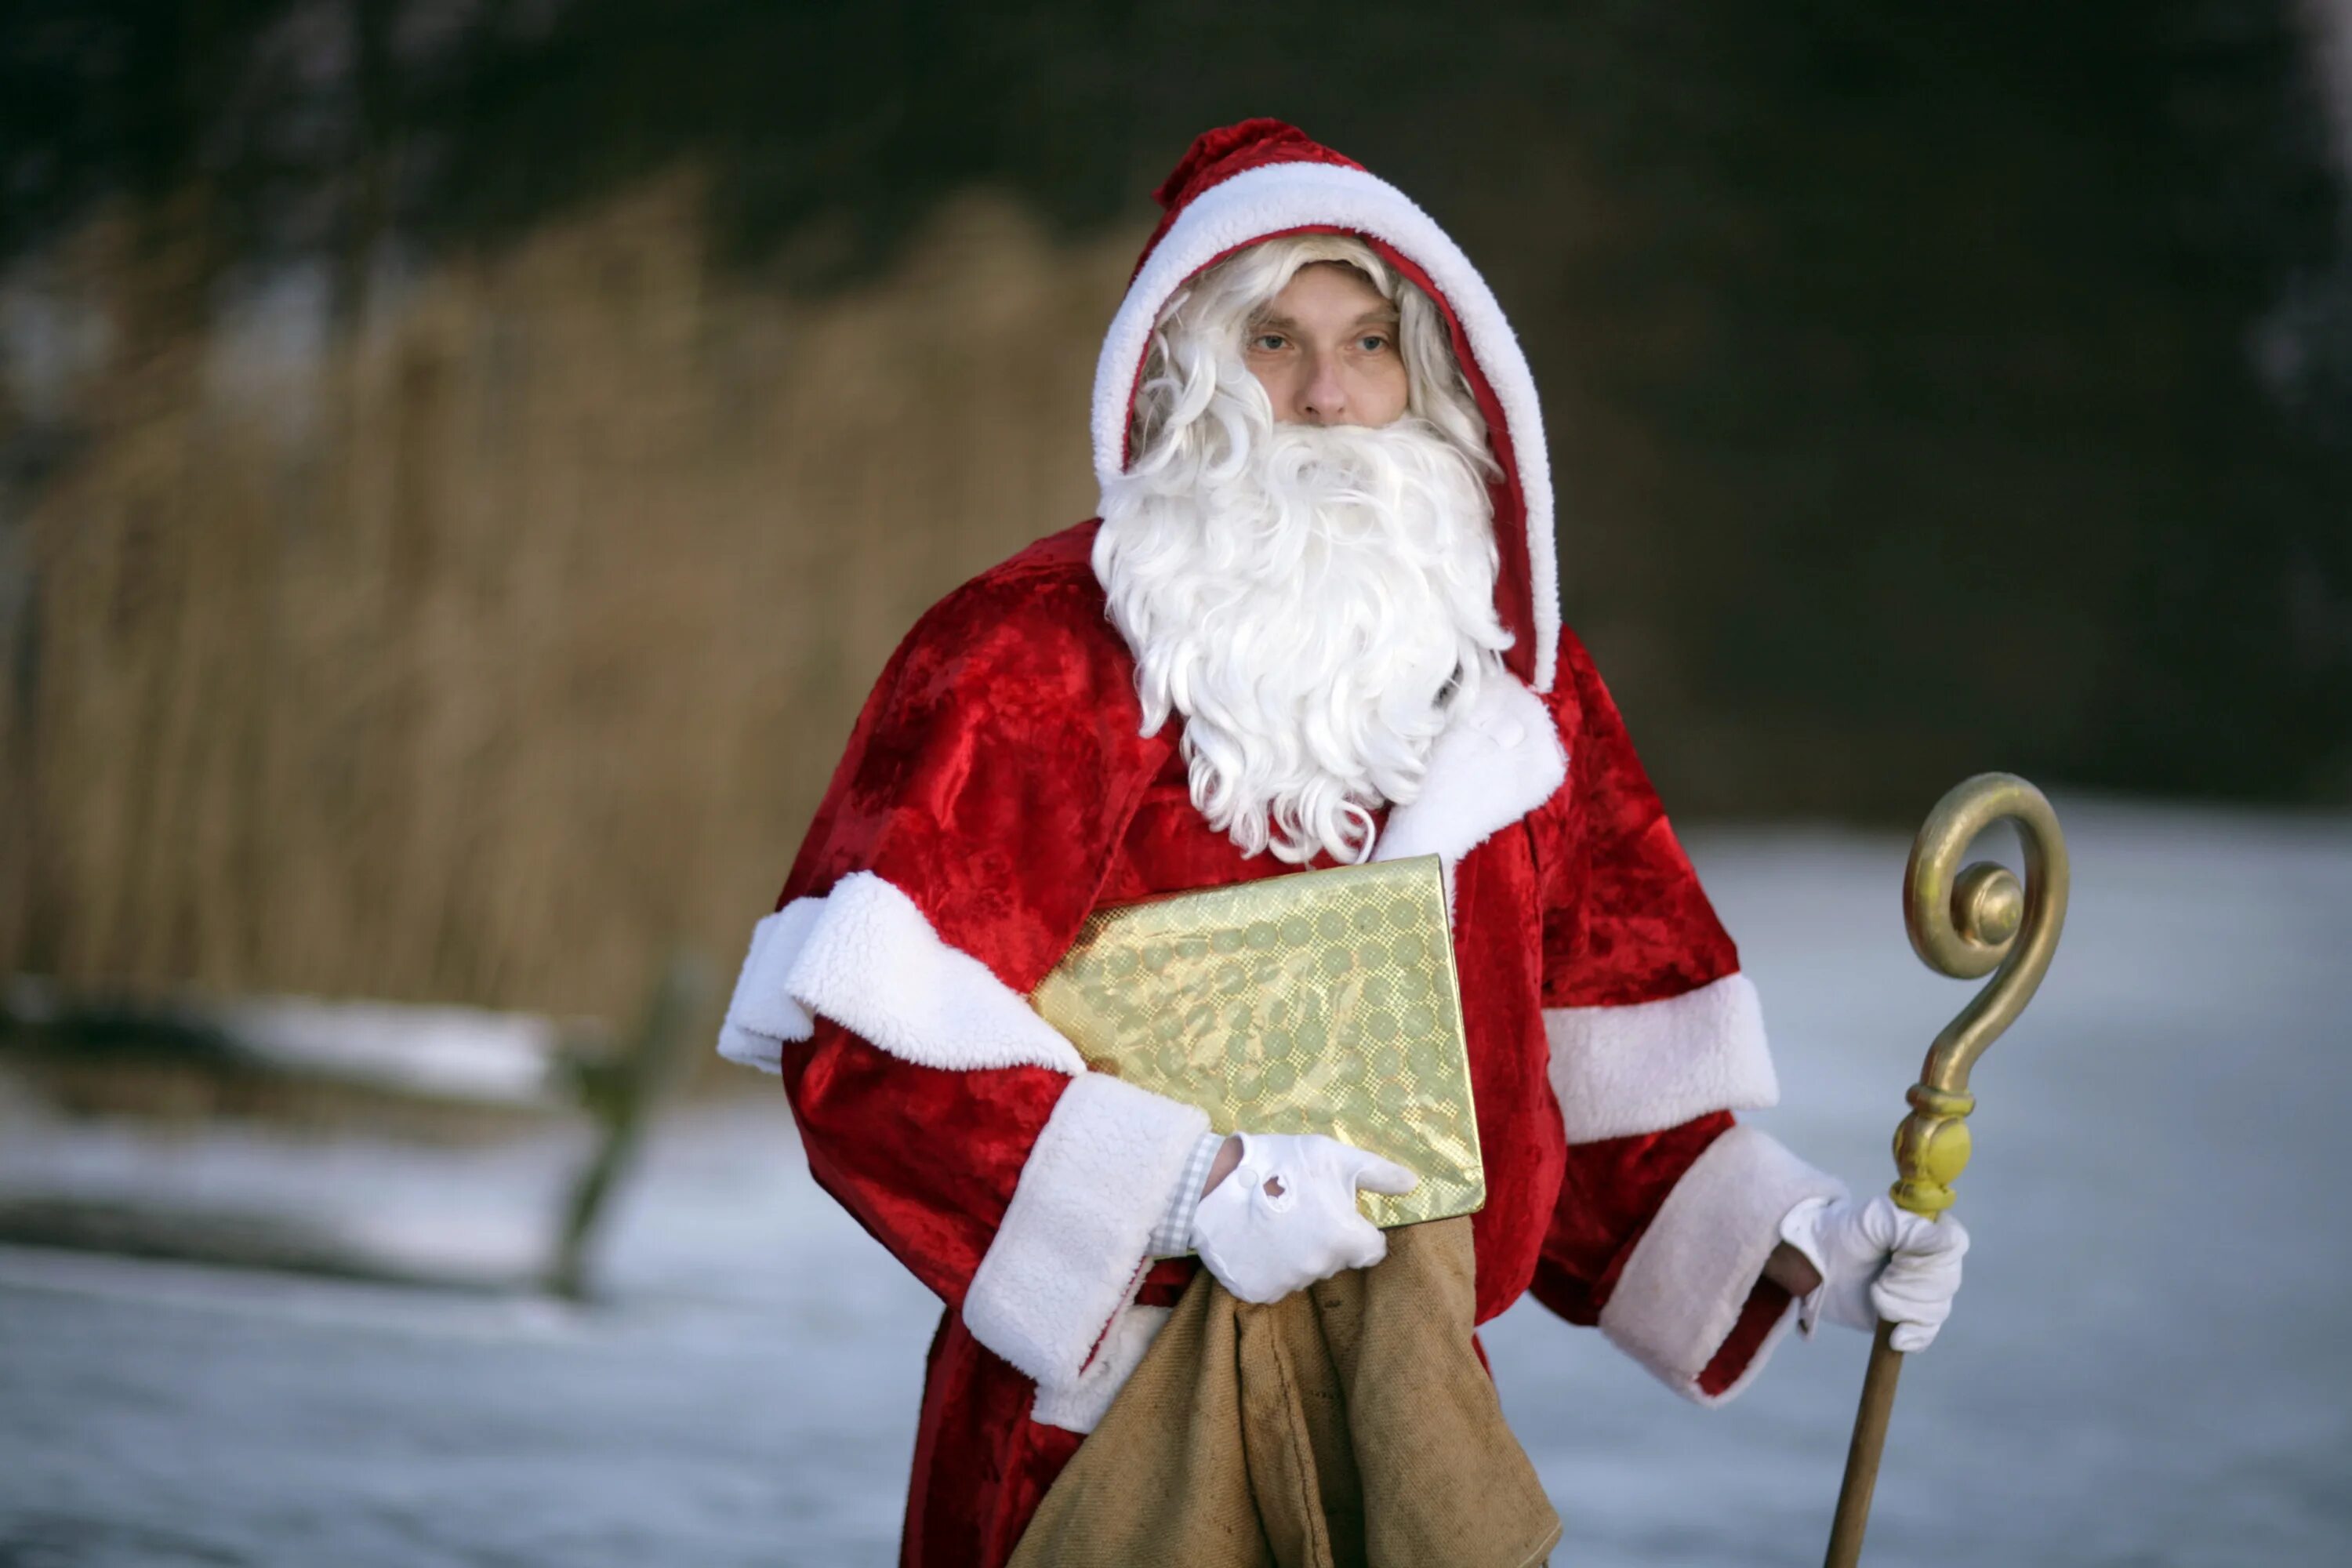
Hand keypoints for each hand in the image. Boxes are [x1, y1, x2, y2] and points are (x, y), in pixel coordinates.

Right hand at [1188, 1131, 1416, 1304]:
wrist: (1210, 1184)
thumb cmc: (1278, 1164)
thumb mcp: (1331, 1155)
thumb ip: (1377, 1174)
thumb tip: (1414, 1184)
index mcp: (1345, 1239)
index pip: (1371, 1248)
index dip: (1357, 1229)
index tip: (1335, 1211)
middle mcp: (1320, 1268)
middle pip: (1336, 1259)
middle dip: (1325, 1238)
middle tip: (1298, 1208)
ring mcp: (1288, 1283)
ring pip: (1305, 1270)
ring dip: (1296, 1252)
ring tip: (1273, 1220)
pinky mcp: (1259, 1292)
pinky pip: (1275, 1282)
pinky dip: (1269, 1265)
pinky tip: (1256, 1239)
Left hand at [1780, 1194, 1968, 1352]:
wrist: (1813, 1264)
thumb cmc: (1842, 1233)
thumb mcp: (1872, 1220)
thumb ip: (1909, 1227)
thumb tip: (1950, 1241)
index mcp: (1928, 1227)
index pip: (1953, 1246)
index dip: (1925, 1259)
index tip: (1895, 1257)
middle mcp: (1934, 1259)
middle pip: (1945, 1282)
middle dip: (1906, 1285)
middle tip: (1878, 1279)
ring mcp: (1924, 1289)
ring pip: (1936, 1309)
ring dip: (1901, 1306)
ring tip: (1874, 1293)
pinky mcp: (1910, 1315)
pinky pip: (1927, 1332)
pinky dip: (1913, 1336)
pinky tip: (1897, 1337)